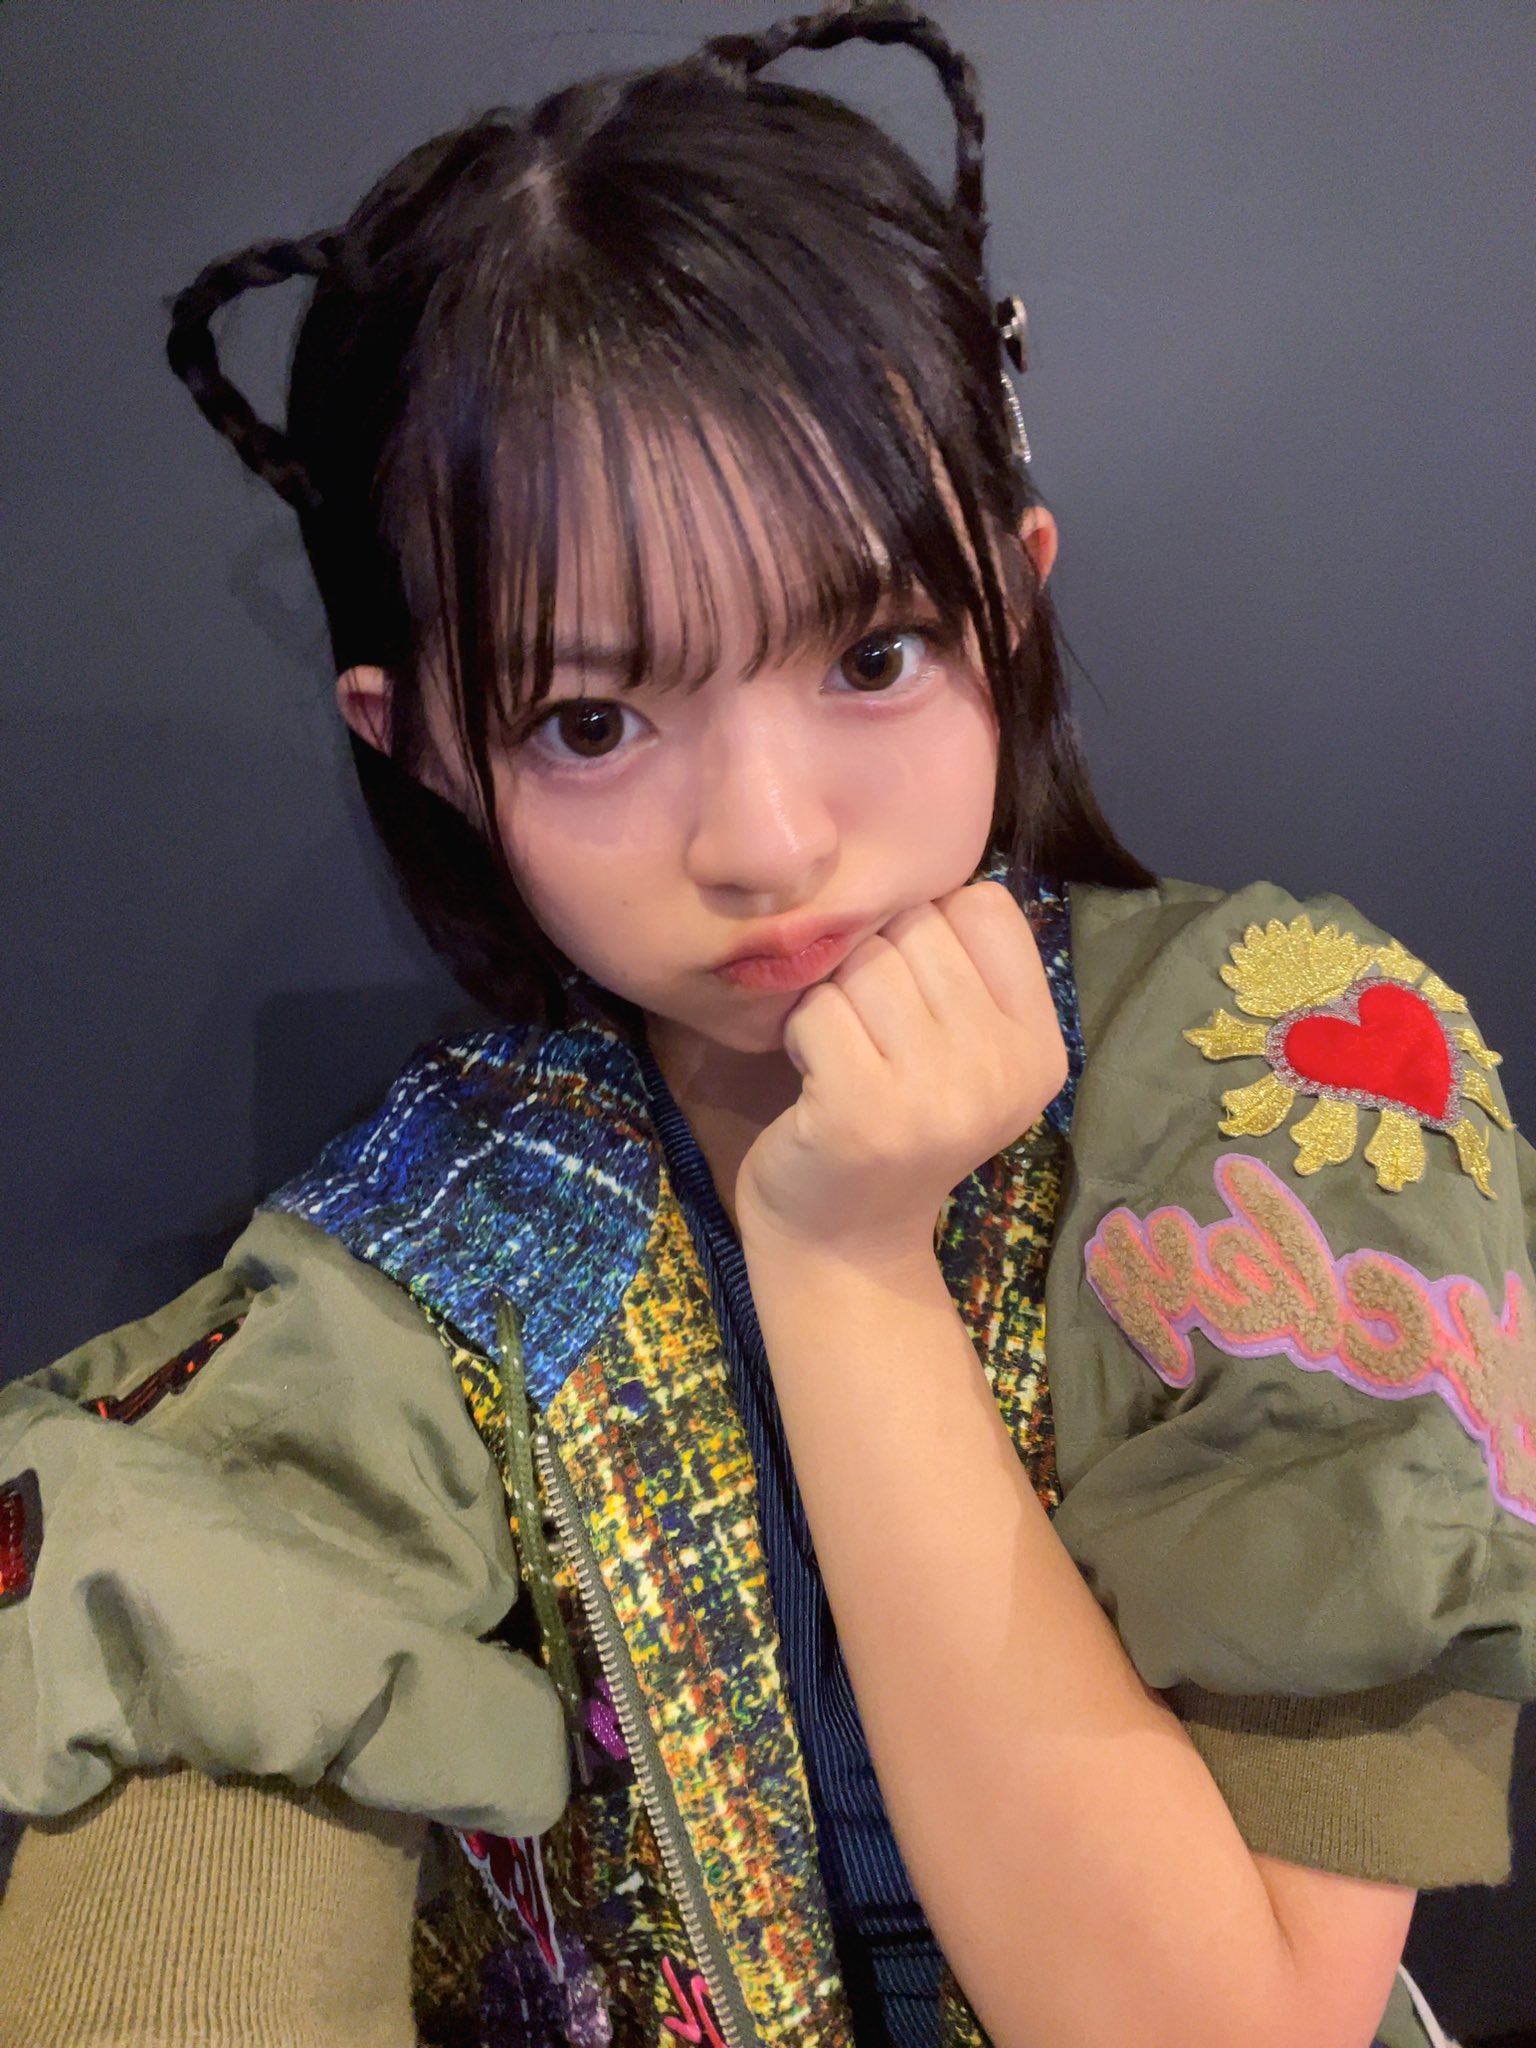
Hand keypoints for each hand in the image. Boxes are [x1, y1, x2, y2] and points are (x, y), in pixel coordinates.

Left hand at [734, 880, 1067, 1266]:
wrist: (844, 1240)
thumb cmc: (896, 1123)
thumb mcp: (962, 1050)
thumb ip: (964, 969)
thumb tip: (924, 866)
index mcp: (1040, 1045)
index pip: (984, 905)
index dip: (929, 930)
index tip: (914, 997)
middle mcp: (1004, 1068)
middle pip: (917, 927)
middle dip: (874, 966)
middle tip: (871, 1037)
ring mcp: (937, 1092)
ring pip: (864, 963)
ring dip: (834, 1001)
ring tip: (845, 1058)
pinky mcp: (863, 1110)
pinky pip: (816, 1009)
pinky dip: (800, 1035)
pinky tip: (816, 1082)